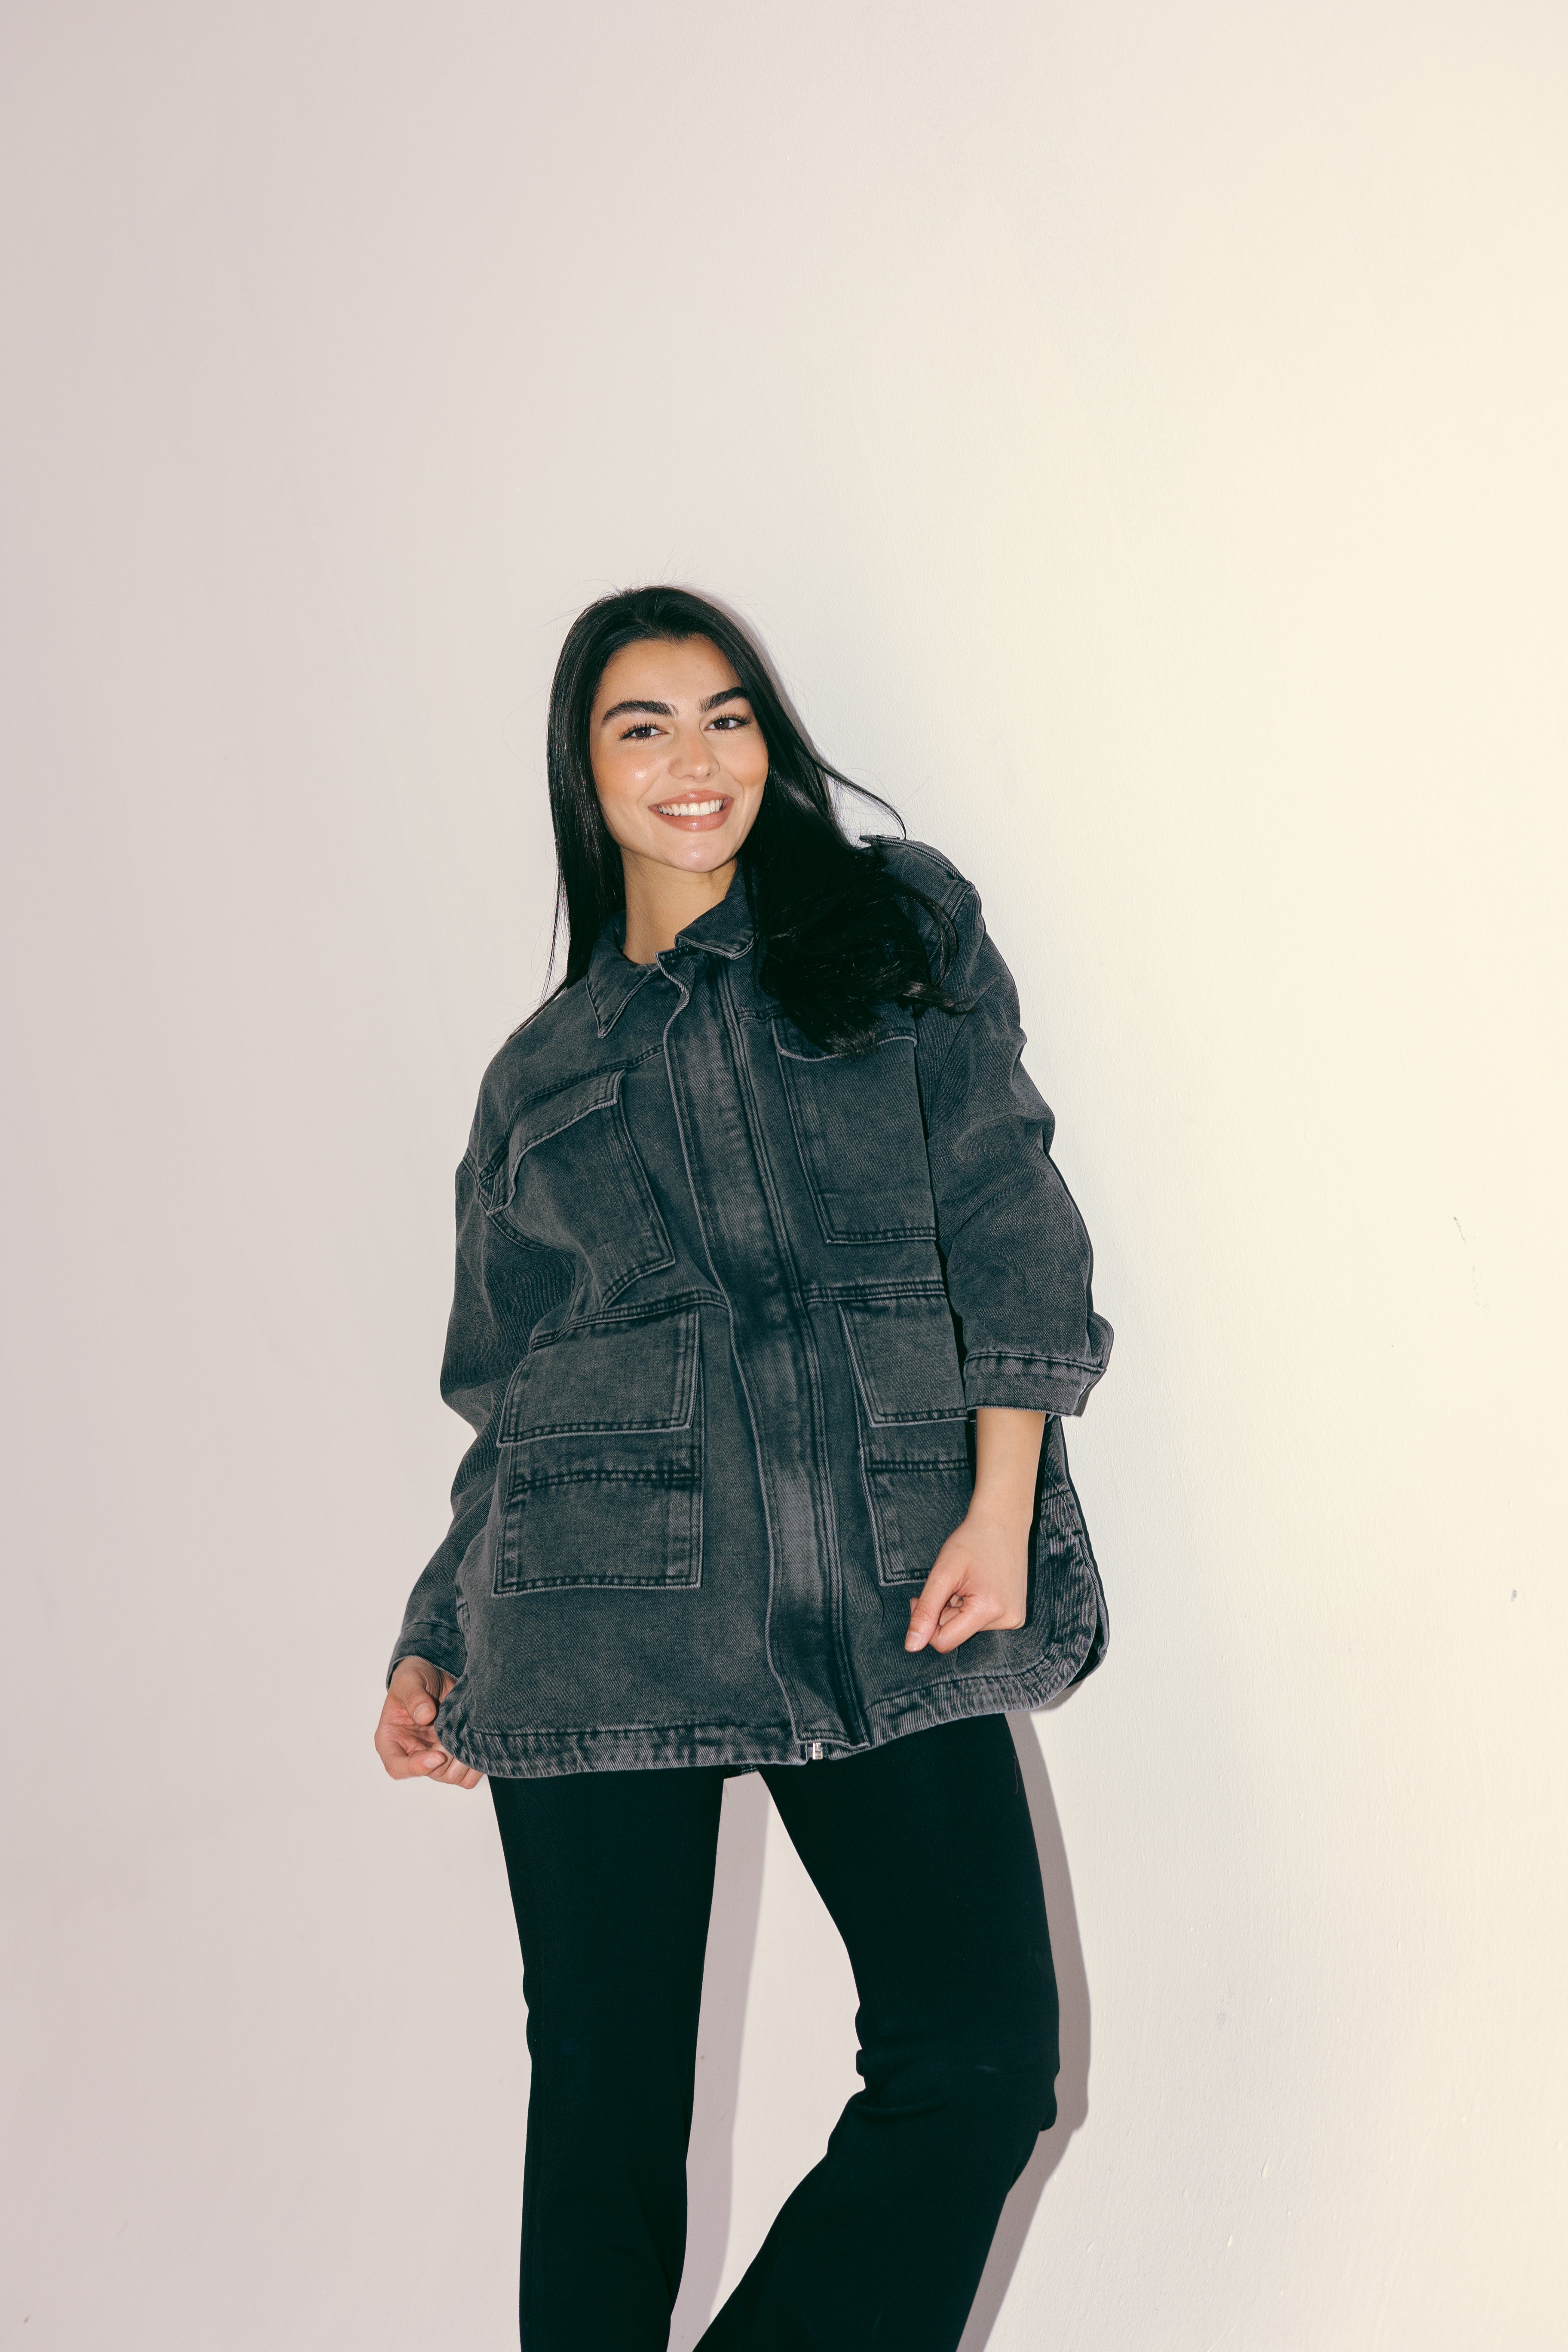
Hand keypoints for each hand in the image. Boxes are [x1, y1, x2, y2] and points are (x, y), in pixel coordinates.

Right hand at [374, 1657, 482, 1788]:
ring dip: (462, 1758)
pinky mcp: (452, 1754)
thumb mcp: (409, 1680)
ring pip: (450, 1775)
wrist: (435, 1672)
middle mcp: (412, 1752)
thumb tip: (425, 1715)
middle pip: (431, 1773)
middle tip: (455, 1732)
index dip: (418, 1767)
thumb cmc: (414, 1678)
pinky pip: (466, 1773)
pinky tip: (475, 1741)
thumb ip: (414, 1697)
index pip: (398, 1767)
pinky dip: (474, 1762)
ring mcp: (434, 1754)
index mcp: (391, 1740)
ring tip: (465, 1732)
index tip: (438, 1756)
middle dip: (446, 1756)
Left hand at [904, 1504, 1029, 1653]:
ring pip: (967, 1627)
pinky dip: (972, 1606)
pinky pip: (981, 1621)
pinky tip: (979, 1584)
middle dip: (944, 1611)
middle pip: (956, 1633)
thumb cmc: (971, 1540)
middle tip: (948, 1583)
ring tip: (967, 1580)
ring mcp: (1015, 1618)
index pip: (945, 1641)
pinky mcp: (1016, 1615)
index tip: (921, 1598)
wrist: (1003, 1520)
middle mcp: (1008, 1620)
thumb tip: (911, 1647)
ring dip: (959, 1607)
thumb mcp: (942, 1573)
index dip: (926, 1623)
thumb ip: (926, 1611)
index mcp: (990, 1610)